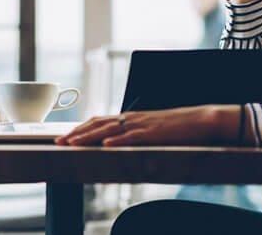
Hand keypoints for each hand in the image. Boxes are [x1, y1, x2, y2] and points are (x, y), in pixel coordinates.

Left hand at [55, 105, 239, 146]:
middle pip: (98, 123)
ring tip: (72, 143)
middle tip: (58, 141)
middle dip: (76, 133)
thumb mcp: (153, 129)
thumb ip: (136, 133)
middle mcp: (133, 118)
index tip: (64, 136)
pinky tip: (106, 145)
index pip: (100, 120)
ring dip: (89, 137)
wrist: (203, 119)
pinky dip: (118, 140)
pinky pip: (133, 136)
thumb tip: (119, 141)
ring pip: (110, 129)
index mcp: (132, 117)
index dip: (80, 128)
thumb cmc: (179, 127)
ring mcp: (143, 124)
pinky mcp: (155, 133)